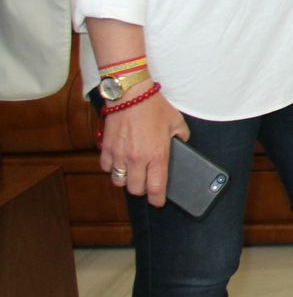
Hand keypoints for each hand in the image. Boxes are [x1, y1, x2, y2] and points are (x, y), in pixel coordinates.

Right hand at [100, 87, 188, 207]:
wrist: (130, 94)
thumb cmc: (154, 106)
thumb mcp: (176, 121)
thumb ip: (181, 136)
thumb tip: (182, 144)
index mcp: (157, 155)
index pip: (156, 187)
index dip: (157, 199)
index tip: (158, 202)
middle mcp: (137, 159)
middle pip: (135, 189)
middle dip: (141, 190)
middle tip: (146, 184)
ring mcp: (120, 155)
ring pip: (118, 181)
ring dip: (125, 180)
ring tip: (132, 173)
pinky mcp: (106, 148)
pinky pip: (106, 168)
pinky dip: (112, 168)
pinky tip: (119, 162)